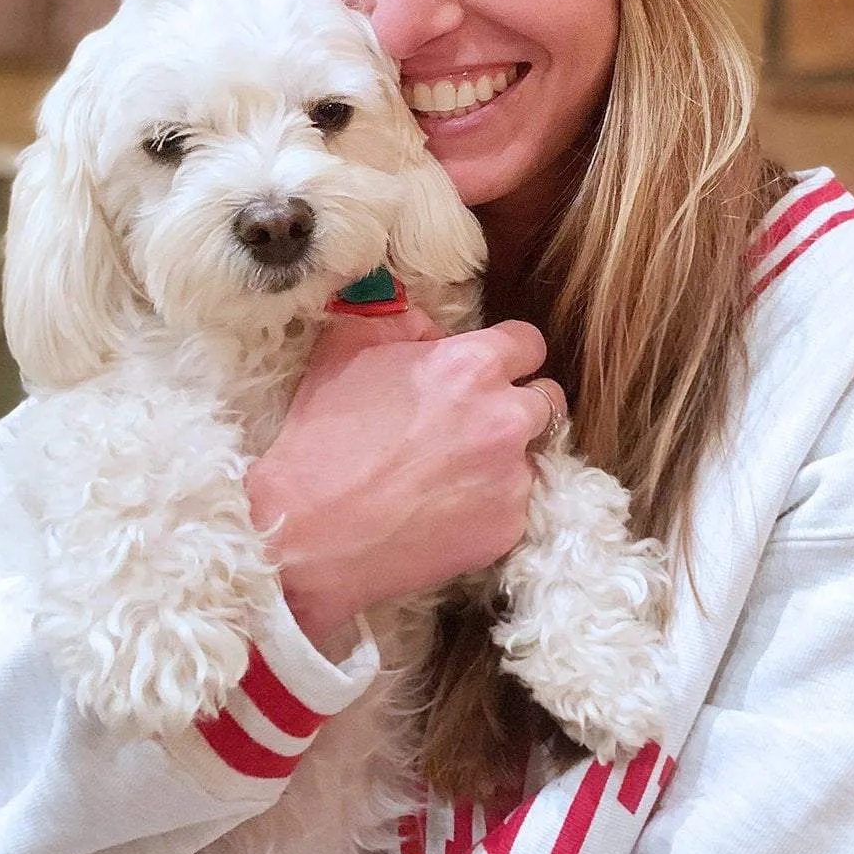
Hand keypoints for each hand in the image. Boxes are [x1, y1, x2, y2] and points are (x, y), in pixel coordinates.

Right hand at [244, 310, 563, 648]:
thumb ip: (403, 319)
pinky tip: (446, 509)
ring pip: (533, 455)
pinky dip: (490, 505)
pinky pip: (515, 505)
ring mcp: (511, 477)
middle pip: (547, 399)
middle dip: (517, 404)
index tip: (487, 370)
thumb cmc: (323, 436)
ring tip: (454, 471)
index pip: (530, 343)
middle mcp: (506, 417)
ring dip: (505, 457)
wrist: (306, 534)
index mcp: (473, 366)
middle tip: (474, 422)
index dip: (507, 354)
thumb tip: (433, 324)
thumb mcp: (347, 348)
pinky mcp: (507, 528)